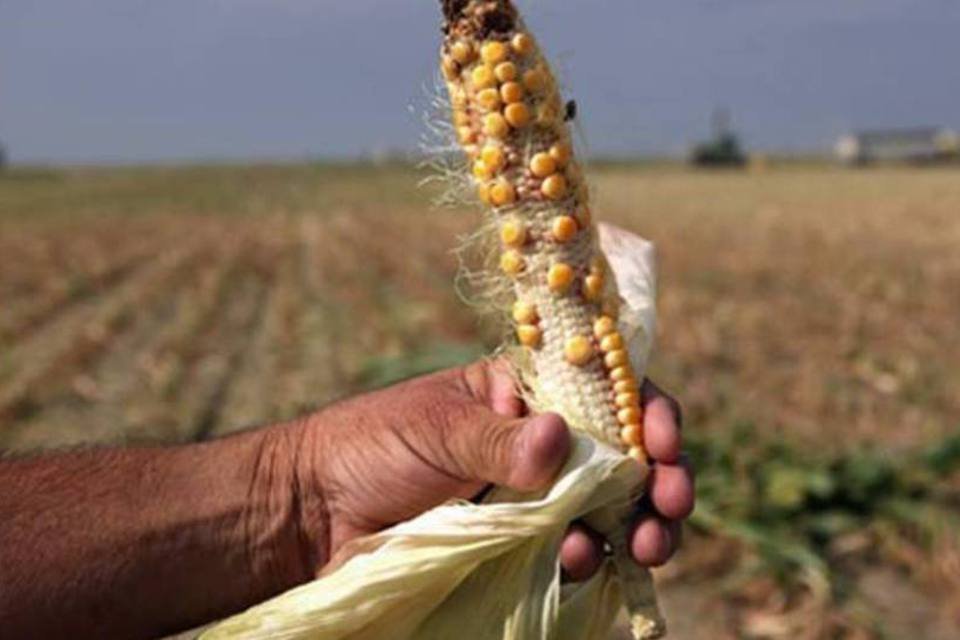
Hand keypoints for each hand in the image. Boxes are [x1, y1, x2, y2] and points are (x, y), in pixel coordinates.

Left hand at [287, 359, 693, 579]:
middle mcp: (540, 444)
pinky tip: (585, 562)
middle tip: (673, 504)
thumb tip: (558, 442)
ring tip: (643, 545)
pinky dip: (592, 558)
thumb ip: (496, 440)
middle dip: (660, 478)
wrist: (316, 515)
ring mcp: (534, 498)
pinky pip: (575, 550)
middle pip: (624, 455)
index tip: (664, 441)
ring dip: (639, 524)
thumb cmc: (369, 448)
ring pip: (610, 508)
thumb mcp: (434, 430)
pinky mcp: (521, 546)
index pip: (605, 391)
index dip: (647, 411)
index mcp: (524, 394)